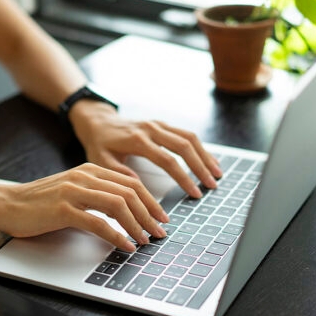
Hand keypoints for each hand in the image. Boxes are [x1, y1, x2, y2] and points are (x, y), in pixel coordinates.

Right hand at [0, 163, 167, 251]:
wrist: (8, 204)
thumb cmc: (40, 202)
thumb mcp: (74, 189)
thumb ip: (98, 193)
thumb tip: (127, 209)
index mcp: (91, 170)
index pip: (131, 183)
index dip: (151, 201)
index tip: (161, 217)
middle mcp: (85, 177)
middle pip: (130, 193)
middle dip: (149, 215)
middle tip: (160, 232)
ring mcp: (74, 192)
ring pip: (118, 205)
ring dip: (137, 225)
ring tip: (146, 240)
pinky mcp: (63, 210)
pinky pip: (98, 223)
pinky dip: (116, 236)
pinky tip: (125, 245)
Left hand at [69, 100, 222, 197]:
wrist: (98, 122)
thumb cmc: (99, 144)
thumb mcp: (101, 161)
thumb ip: (119, 173)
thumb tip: (138, 186)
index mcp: (138, 140)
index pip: (168, 161)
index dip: (184, 178)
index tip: (194, 194)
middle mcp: (152, 129)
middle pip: (185, 146)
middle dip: (201, 167)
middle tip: (212, 185)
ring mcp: (159, 124)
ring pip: (190, 137)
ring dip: (205, 155)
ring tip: (217, 173)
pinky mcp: (162, 124)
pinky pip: (186, 134)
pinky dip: (200, 147)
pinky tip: (208, 160)